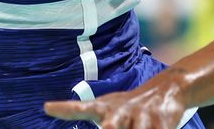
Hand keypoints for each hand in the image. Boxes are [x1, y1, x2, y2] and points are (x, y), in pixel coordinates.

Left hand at [45, 74, 190, 128]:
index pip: (81, 109)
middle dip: (110, 128)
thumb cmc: (127, 107)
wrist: (166, 89)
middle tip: (107, 126)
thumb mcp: (106, 108)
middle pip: (110, 126)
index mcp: (104, 108)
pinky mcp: (162, 122)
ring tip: (137, 125)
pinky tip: (157, 127)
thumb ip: (78, 110)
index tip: (46, 108)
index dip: (65, 109)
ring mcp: (142, 116)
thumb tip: (47, 108)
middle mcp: (120, 112)